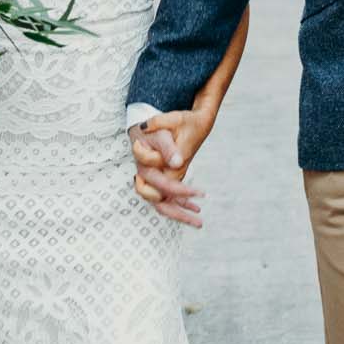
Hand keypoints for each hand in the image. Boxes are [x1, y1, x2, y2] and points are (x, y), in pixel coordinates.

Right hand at [129, 112, 208, 226]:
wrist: (165, 121)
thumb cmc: (166, 122)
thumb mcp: (170, 125)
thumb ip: (168, 146)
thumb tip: (177, 164)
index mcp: (144, 159)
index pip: (159, 181)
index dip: (179, 189)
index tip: (199, 192)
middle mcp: (145, 172)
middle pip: (157, 199)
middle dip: (178, 210)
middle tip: (199, 211)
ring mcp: (152, 178)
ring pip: (161, 204)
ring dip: (179, 215)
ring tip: (199, 222)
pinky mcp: (161, 180)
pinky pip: (167, 199)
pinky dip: (180, 206)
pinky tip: (196, 210)